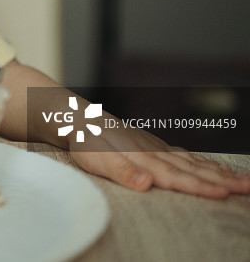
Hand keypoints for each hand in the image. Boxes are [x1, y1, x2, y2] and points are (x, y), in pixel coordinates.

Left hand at [69, 125, 249, 198]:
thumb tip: (146, 184)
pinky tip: (215, 168)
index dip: (201, 186)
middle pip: (194, 170)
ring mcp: (157, 149)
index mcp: (145, 160)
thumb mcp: (97, 160)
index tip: (225, 193)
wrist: (79, 118)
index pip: (178, 178)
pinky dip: (203, 163)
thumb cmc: (87, 142)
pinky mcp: (154, 147)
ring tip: (244, 180)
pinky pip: (185, 156)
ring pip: (194, 163)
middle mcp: (156, 153)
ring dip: (219, 173)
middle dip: (223, 180)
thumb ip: (123, 172)